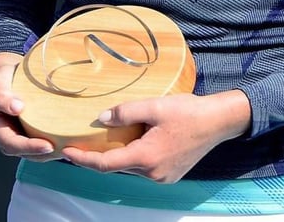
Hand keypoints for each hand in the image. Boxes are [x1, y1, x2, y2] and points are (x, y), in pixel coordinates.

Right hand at [0, 56, 57, 160]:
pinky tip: (67, 141)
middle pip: (26, 153)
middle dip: (45, 154)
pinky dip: (54, 146)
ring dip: (52, 153)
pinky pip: (41, 146)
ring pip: (35, 154)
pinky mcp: (30, 135)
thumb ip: (2, 96)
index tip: (48, 145)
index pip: (13, 145)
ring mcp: (19, 139)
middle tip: (65, 149)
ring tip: (70, 147)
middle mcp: (6, 139)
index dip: (30, 148)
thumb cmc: (2, 78)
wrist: (9, 74)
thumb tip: (16, 108)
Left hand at [61, 90, 250, 182]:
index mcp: (146, 158)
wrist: (218, 122)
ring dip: (118, 155)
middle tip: (80, 142)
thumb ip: (125, 113)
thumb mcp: (153, 106)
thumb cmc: (187, 112)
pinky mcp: (170, 175)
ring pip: (130, 167)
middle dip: (99, 156)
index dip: (83, 159)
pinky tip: (129, 141)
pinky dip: (132, 157)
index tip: (65, 153)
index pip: (106, 164)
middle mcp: (153, 173)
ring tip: (104, 139)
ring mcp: (163, 177)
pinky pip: (143, 167)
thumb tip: (100, 119)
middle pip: (117, 166)